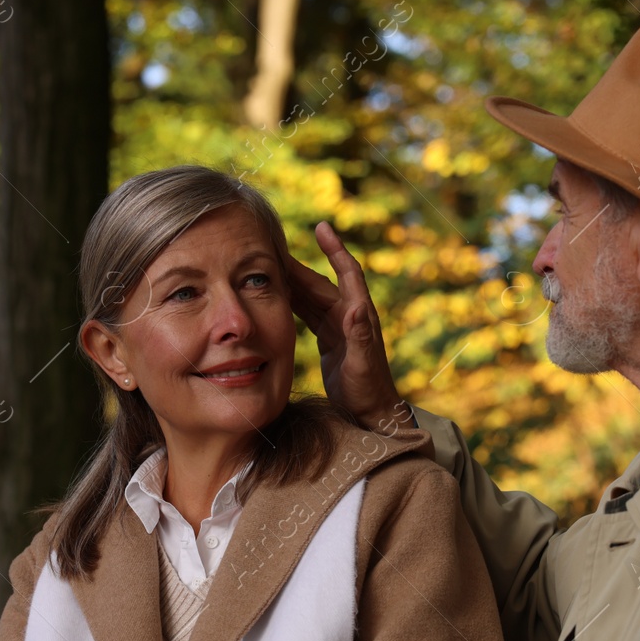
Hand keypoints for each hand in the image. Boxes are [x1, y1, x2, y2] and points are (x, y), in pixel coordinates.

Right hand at [286, 222, 407, 432]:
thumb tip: (356, 307)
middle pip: (320, 283)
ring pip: (311, 297)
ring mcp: (338, 327)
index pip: (347, 274)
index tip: (322, 227)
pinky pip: (308, 314)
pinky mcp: (329, 340)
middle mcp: (349, 316)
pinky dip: (292, 302)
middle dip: (299, 265)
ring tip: (267, 266)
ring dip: (292, 282)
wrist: (371, 413)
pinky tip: (275, 297)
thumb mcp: (363, 365)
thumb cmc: (369, 391)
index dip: (335, 250)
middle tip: (273, 248)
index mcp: (358, 316)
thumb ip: (360, 337)